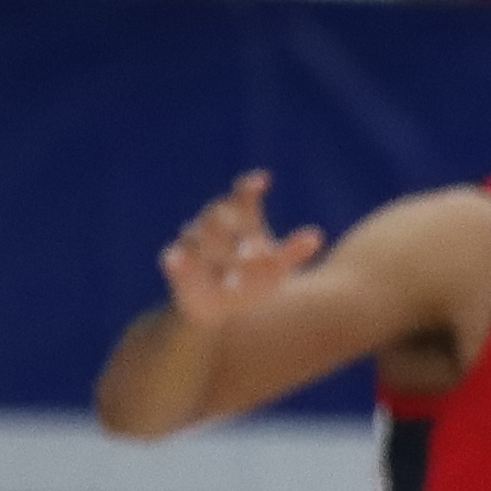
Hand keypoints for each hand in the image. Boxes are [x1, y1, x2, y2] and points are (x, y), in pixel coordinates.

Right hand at [161, 171, 319, 328]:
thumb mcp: (276, 268)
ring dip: (214, 253)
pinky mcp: (175, 265)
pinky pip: (174, 261)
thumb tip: (317, 235)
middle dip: (236, 234)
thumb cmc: (254, 281)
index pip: (240, 198)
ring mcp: (191, 244)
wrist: (221, 310)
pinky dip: (176, 260)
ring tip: (234, 278)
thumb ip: (292, 251)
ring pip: (197, 237)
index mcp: (237, 222)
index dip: (247, 188)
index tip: (263, 180)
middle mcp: (211, 227)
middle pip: (218, 216)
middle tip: (254, 254)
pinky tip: (176, 259)